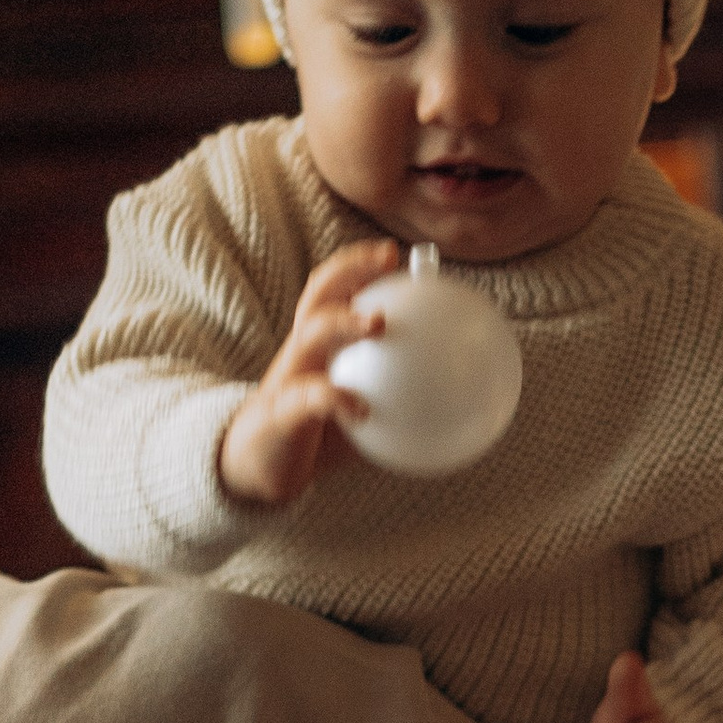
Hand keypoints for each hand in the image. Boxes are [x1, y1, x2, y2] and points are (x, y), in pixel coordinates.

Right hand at [219, 241, 399, 505]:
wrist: (258, 469)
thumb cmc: (318, 434)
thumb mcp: (362, 412)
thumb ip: (399, 399)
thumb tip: (464, 404)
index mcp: (320, 344)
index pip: (335, 289)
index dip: (359, 265)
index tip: (395, 254)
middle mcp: (302, 350)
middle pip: (320, 293)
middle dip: (350, 269)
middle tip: (387, 259)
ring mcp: (288, 377)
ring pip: (311, 334)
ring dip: (344, 321)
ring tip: (380, 322)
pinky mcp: (280, 412)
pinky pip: (307, 399)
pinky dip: (334, 399)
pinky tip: (362, 411)